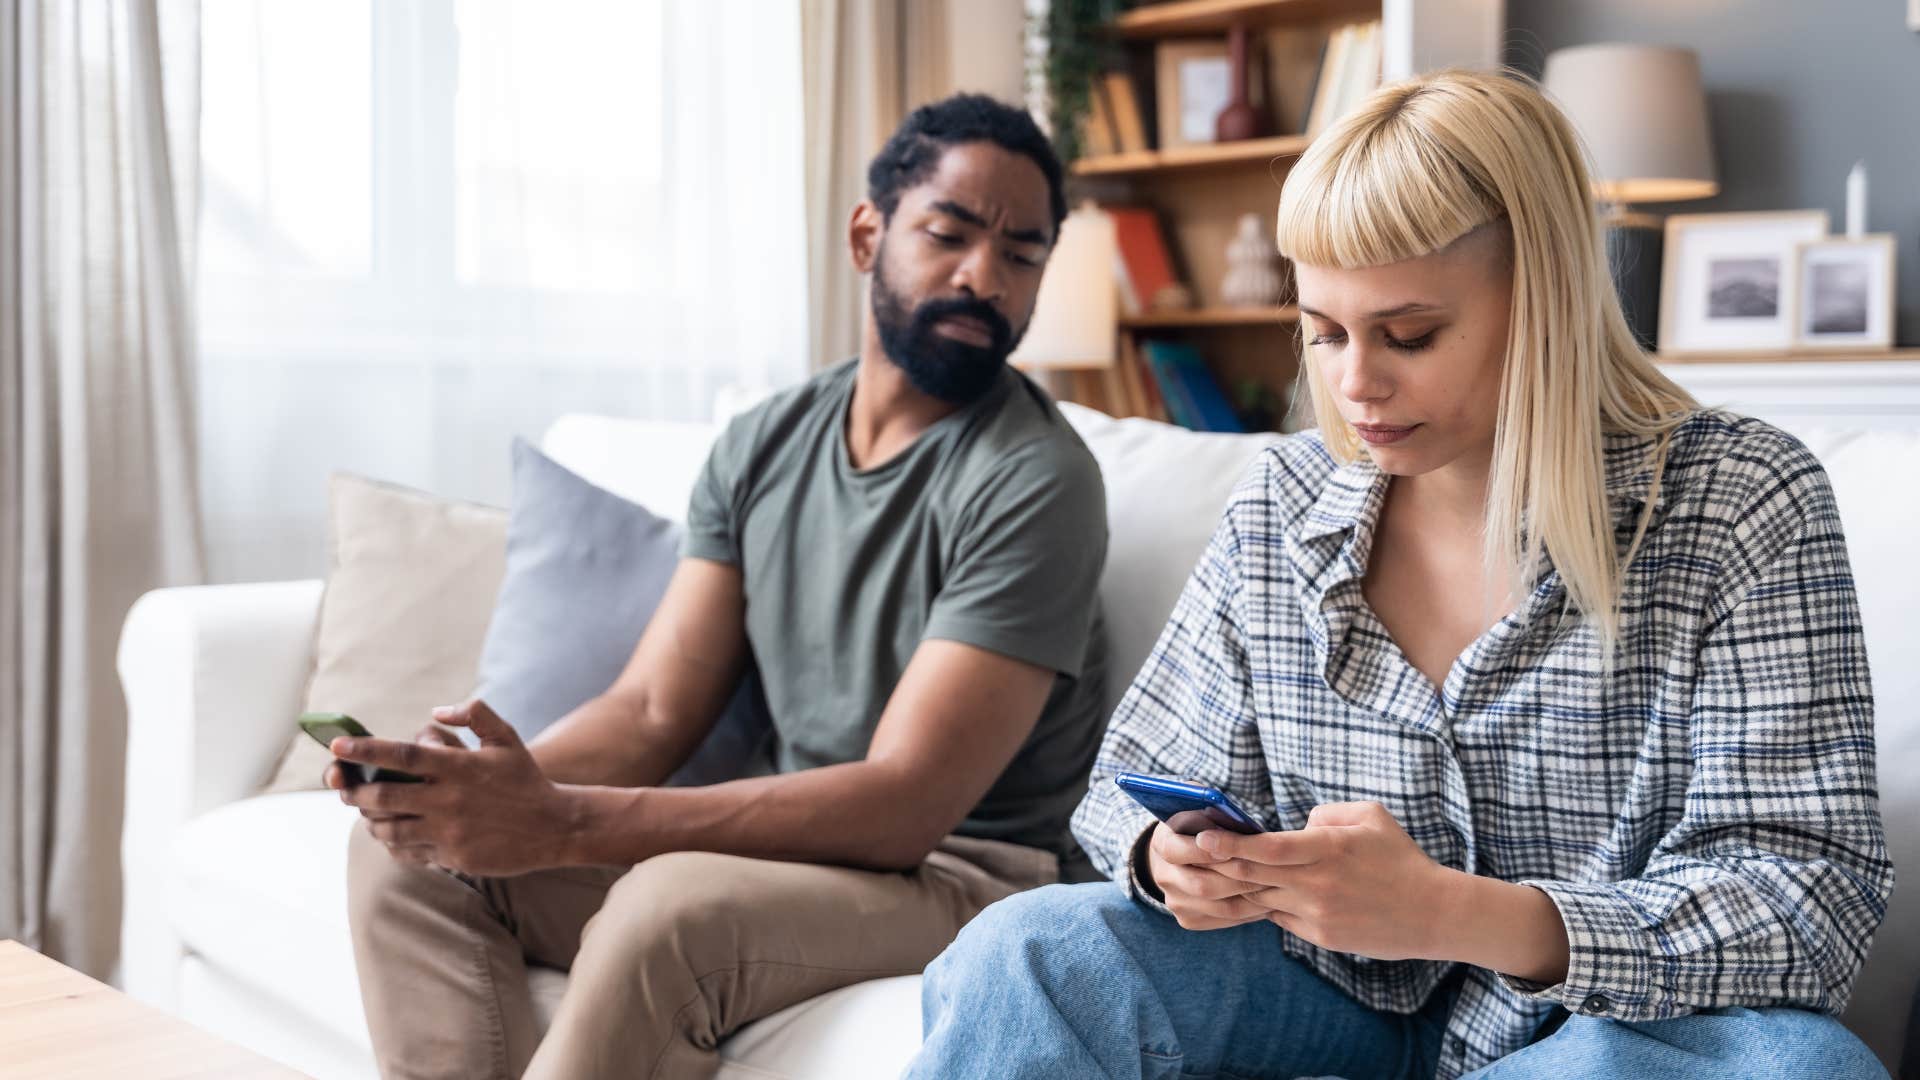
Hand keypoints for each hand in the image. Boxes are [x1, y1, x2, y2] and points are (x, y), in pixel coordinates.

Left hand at [330, 699, 581, 876]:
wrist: (555, 827)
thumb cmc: (526, 779)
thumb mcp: (507, 738)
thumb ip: (474, 714)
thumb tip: (433, 714)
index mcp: (459, 768)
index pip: (402, 755)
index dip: (365, 750)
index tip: (337, 746)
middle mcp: (450, 800)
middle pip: (384, 796)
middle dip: (355, 791)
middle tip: (344, 785)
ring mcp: (450, 832)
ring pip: (390, 829)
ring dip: (371, 820)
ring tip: (367, 811)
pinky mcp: (453, 857)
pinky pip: (409, 852)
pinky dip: (393, 843)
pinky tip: (393, 834)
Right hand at [1143, 822, 1269, 930]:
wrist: (1182, 857)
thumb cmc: (1201, 827)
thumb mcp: (1201, 812)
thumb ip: (1212, 814)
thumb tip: (1233, 820)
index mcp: (1163, 844)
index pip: (1177, 851)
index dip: (1205, 852)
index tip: (1232, 850)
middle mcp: (1164, 876)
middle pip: (1202, 886)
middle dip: (1240, 880)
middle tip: (1271, 874)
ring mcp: (1175, 902)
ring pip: (1220, 908)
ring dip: (1252, 900)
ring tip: (1278, 889)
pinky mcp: (1189, 919)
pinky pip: (1225, 920)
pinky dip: (1250, 913)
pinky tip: (1269, 902)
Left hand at [1198, 801, 1449, 959]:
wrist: (1434, 913)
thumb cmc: (1401, 858)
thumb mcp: (1370, 816)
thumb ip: (1326, 814)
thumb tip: (1295, 826)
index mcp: (1328, 848)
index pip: (1268, 847)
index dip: (1231, 843)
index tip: (1203, 838)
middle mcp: (1317, 883)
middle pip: (1254, 875)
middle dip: (1217, 866)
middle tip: (1188, 857)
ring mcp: (1318, 913)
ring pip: (1262, 899)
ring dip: (1236, 887)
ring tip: (1210, 875)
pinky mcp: (1321, 936)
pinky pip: (1281, 918)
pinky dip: (1268, 904)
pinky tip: (1258, 893)